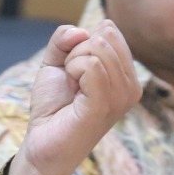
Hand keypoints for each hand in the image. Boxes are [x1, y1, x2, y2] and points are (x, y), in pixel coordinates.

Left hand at [7, 21, 140, 174]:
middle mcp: (131, 86)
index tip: (74, 71)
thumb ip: (64, 39)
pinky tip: (72, 91)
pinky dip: (73, 70)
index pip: (109, 32)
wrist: (42, 143)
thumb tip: (81, 31)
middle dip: (76, 52)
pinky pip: (92, 65)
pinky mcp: (105, 105)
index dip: (81, 44)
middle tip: (71, 81)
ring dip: (73, 62)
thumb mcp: (56, 63)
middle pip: (104, 37)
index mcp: (126, 76)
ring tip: (72, 88)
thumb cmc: (54, 106)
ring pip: (98, 48)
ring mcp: (121, 97)